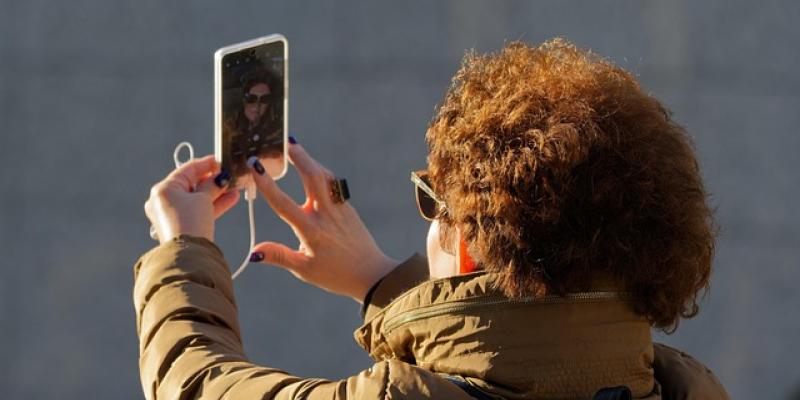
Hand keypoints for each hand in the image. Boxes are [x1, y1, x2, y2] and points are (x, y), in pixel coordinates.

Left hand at [145, 155, 239, 243]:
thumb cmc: (191, 221)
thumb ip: (212, 185)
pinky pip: (196, 209)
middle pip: (192, 184)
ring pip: (196, 198)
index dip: (206, 164)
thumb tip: (221, 178)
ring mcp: (170, 213)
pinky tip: (230, 199)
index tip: (221, 161)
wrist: (188, 253)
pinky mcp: (179, 224)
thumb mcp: (203, 199)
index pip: (187, 169)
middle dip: (213, 180)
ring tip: (234, 187)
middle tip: (229, 175)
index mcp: (163, 188)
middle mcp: (163, 200)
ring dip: (215, 192)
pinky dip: (211, 204)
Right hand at [248, 142, 398, 302]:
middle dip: (297, 156)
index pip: (283, 204)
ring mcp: (339, 208)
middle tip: (282, 140)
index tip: (255, 165)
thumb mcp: (304, 270)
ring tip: (294, 148)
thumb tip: (254, 251)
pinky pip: (333, 183)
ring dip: (309, 160)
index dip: (267, 184)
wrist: (373, 274)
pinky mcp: (348, 208)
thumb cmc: (336, 275)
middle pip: (312, 176)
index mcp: (311, 231)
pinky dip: (320, 171)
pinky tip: (312, 168)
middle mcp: (326, 215)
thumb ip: (279, 256)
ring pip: (324, 176)